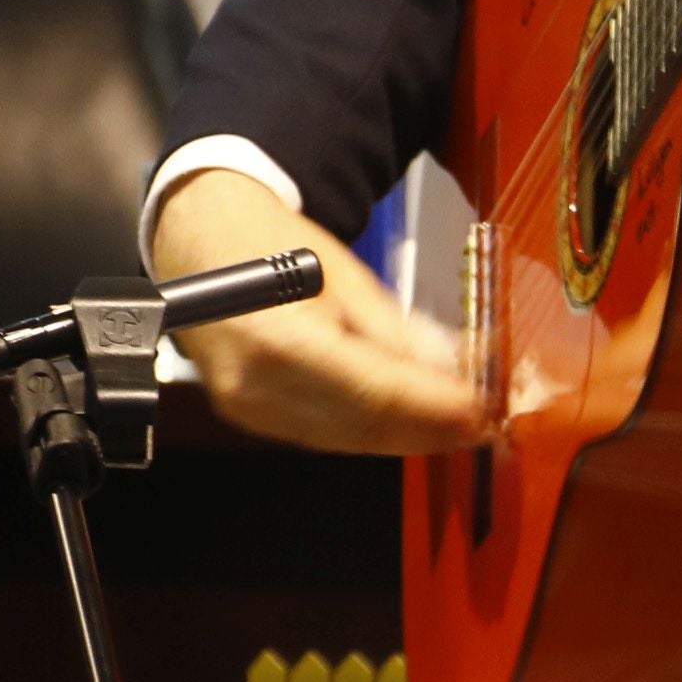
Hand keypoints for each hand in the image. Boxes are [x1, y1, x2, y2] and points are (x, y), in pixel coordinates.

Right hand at [151, 167, 480, 456]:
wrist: (200, 242)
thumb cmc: (269, 245)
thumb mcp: (343, 273)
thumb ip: (397, 329)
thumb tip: (454, 370)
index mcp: (276, 339)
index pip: (372, 392)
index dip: (432, 407)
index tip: (479, 408)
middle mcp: (255, 386)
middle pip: (363, 426)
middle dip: (429, 429)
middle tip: (480, 423)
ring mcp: (248, 409)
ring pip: (348, 440)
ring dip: (407, 436)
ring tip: (456, 426)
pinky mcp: (252, 418)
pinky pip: (327, 435)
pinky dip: (373, 431)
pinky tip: (409, 423)